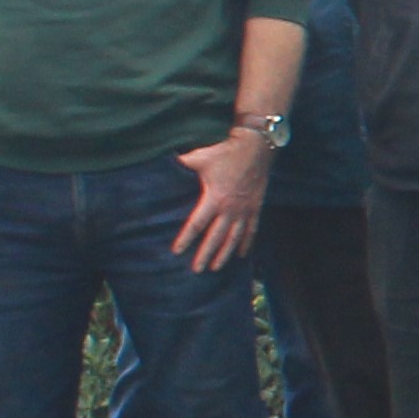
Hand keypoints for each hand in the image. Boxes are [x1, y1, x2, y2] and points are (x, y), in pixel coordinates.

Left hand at [175, 127, 273, 271]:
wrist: (256, 148)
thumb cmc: (226, 151)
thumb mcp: (200, 157)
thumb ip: (182, 163)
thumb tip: (162, 162)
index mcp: (214, 198)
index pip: (197, 224)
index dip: (186, 238)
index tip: (177, 251)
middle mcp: (230, 208)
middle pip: (216, 237)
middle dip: (206, 254)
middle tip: (197, 269)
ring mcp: (245, 209)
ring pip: (234, 237)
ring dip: (225, 254)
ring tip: (216, 267)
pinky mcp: (255, 207)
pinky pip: (251, 230)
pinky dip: (246, 243)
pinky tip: (242, 254)